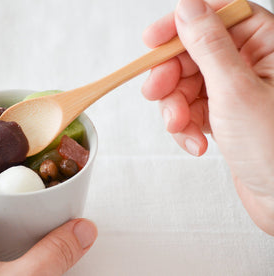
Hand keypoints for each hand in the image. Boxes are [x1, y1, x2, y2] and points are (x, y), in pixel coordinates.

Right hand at [142, 0, 273, 234]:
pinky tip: (195, 142)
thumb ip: (208, 45)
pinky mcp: (223, 115)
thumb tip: (186, 7)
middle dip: (171, 77)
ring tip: (182, 128)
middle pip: (193, 52)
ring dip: (175, 107)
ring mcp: (234, 91)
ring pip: (186, 83)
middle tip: (157, 93)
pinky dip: (185, 125)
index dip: (181, 24)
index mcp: (267, 45)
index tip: (152, 40)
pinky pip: (190, 108)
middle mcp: (251, 64)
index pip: (217, 15)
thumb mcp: (234, 89)